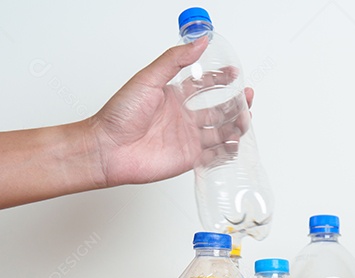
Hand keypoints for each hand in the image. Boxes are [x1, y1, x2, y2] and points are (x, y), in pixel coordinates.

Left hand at [88, 38, 254, 187]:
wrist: (108, 148)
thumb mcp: (149, 78)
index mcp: (174, 96)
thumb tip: (199, 41)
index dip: (221, 79)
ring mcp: (188, 138)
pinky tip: (235, 144)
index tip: (234, 74)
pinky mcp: (189, 159)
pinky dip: (228, 151)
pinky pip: (214, 156)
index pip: (204, 85)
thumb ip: (175, 59)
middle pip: (218, 109)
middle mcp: (183, 117)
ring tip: (243, 119)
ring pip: (221, 131)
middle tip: (246, 98)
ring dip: (235, 126)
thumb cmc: (120, 114)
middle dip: (235, 104)